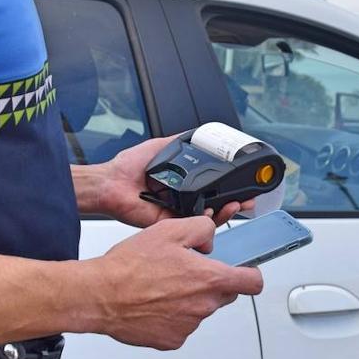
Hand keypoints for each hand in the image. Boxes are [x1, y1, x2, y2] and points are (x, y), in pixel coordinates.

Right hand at [89, 215, 263, 349]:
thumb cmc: (130, 267)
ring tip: (160, 286)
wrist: (101, 295)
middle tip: (184, 271)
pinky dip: (172, 316)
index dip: (250, 274)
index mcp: (209, 279)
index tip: (244, 271)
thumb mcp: (170, 230)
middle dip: (211, 282)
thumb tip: (211, 239)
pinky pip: (181, 326)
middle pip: (223, 294)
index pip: (252, 283)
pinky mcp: (172, 340)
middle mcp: (203, 306)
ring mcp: (189, 326)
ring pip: (200, 309)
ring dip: (188, 299)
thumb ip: (202, 229)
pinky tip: (153, 304)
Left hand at [95, 135, 252, 227]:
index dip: (230, 190)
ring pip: (207, 219)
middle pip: (215, 207)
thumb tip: (198, 132)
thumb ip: (179, 142)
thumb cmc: (127, 168)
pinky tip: (210, 212)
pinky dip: (204, 221)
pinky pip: (191, 226)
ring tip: (235, 204)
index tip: (243, 185)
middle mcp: (181, 201)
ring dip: (225, 213)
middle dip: (234, 204)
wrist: (110, 183)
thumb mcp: (160, 147)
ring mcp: (176, 214)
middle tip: (247, 199)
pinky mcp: (169, 224)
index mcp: (182, 185)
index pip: (212, 190)